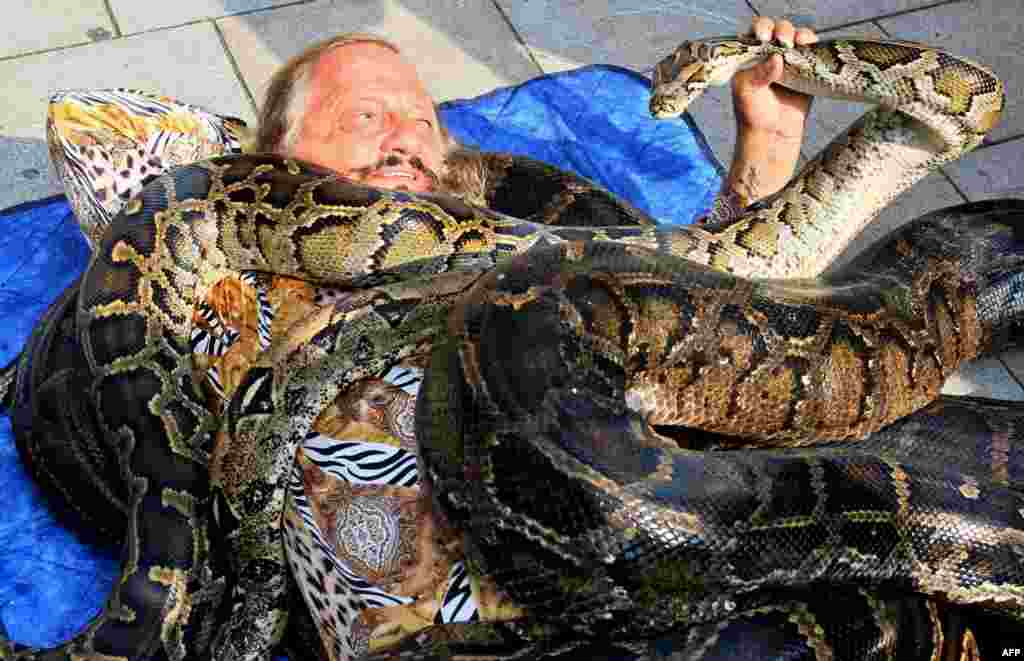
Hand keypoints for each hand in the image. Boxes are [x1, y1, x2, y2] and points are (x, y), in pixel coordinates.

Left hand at [732, 16, 818, 141]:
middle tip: (783, 41)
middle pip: (778, 29)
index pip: (755, 31)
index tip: (764, 37)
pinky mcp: (806, 69)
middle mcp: (769, 53)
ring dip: (800, 34)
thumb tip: (777, 57)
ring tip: (799, 43)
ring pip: (797, 36)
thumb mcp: (747, 91)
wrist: (772, 134)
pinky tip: (810, 47)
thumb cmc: (753, 112)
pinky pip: (812, 51)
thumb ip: (760, 73)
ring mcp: (789, 60)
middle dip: (782, 30)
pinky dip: (813, 46)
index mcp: (751, 55)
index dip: (761, 28)